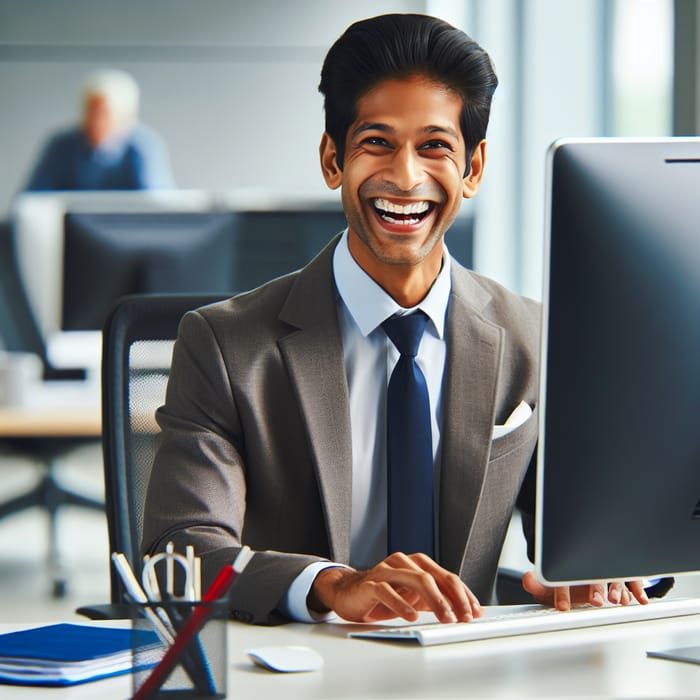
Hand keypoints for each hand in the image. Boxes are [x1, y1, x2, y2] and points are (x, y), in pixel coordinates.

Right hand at [308, 552, 482, 623]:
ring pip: (416, 579)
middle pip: (434, 576)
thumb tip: (464, 613)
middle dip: (452, 598)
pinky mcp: (371, 583)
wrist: (348, 592)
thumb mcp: (413, 598)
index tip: (475, 612)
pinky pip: (387, 590)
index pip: (446, 577)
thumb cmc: (382, 595)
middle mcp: (403, 562)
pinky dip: (401, 603)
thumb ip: (435, 601)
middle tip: (462, 618)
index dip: (463, 594)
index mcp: (417, 564)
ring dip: (434, 600)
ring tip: (445, 618)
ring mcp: (387, 570)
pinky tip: (411, 616)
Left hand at [522, 570, 648, 610]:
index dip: (563, 593)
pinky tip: (639, 599)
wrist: (582, 570)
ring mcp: (606, 569)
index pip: (563, 577)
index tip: (562, 607)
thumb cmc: (567, 582)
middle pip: (592, 574)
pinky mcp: (623, 574)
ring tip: (616, 600)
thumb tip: (527, 578)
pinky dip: (637, 589)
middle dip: (594, 588)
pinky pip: (632, 579)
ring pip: (613, 575)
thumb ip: (537, 584)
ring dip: (617, 588)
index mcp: (569, 569)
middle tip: (595, 601)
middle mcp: (589, 567)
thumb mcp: (550, 585)